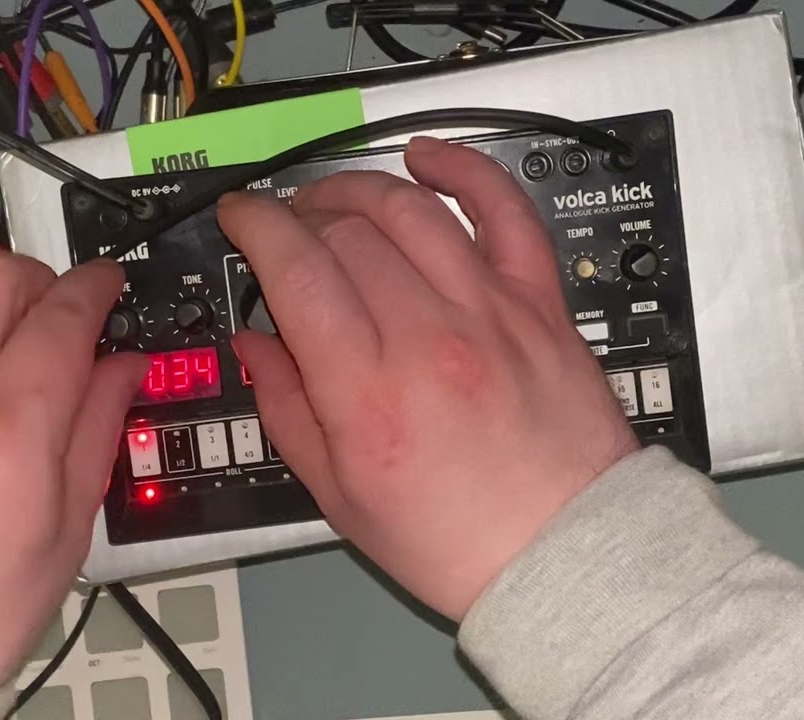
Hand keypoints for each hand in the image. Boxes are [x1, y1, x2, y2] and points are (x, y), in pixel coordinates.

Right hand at [219, 137, 638, 620]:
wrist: (562, 554)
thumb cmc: (455, 541)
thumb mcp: (339, 497)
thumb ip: (285, 409)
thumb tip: (254, 343)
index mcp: (367, 393)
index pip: (294, 267)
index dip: (255, 225)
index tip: (241, 216)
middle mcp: (427, 338)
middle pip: (345, 231)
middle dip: (299, 214)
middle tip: (287, 229)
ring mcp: (491, 312)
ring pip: (411, 209)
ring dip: (359, 188)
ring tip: (336, 201)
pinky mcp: (540, 304)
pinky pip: (506, 212)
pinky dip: (466, 171)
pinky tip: (428, 158)